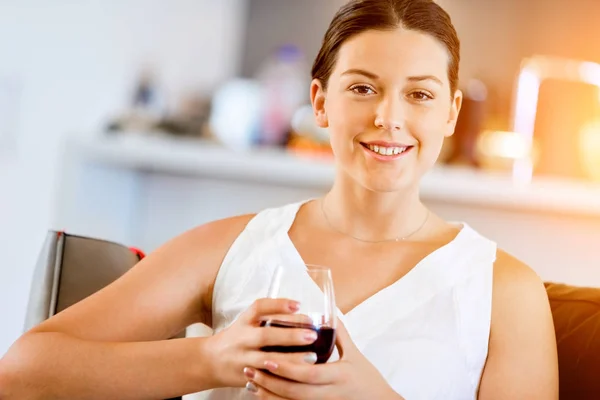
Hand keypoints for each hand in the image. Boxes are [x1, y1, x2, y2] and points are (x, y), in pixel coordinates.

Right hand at [204, 298, 320, 388]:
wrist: (209, 361)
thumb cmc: (235, 339)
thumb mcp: (246, 323)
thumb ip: (268, 317)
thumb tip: (302, 316)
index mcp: (244, 322)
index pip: (259, 308)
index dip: (278, 305)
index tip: (298, 305)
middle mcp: (242, 339)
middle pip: (265, 336)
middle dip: (289, 335)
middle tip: (312, 334)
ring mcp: (244, 359)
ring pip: (267, 361)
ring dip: (291, 359)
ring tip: (312, 356)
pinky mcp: (246, 377)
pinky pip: (267, 378)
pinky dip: (283, 377)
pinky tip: (300, 375)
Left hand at [244, 319, 400, 399]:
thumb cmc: (366, 376)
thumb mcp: (354, 353)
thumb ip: (338, 333)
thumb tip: (324, 312)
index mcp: (340, 375)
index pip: (309, 374)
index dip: (286, 368)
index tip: (267, 358)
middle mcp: (330, 393)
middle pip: (295, 391)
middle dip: (270, 381)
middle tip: (250, 368)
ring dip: (268, 394)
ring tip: (250, 380)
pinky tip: (262, 394)